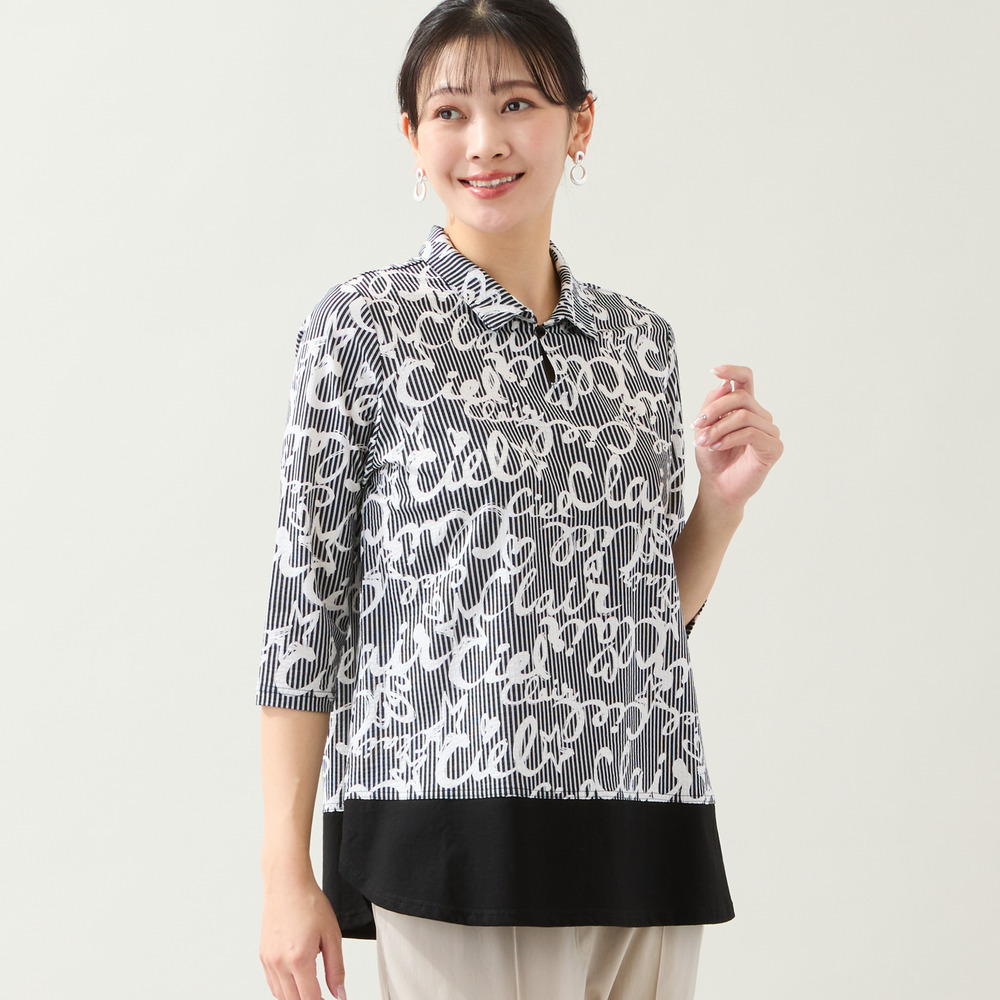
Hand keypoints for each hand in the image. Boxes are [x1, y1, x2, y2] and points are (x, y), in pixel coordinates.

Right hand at [260, 871, 347, 999]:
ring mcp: (268, 960)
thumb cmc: (309, 903)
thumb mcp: (332, 935)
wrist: (287, 884)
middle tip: (322, 995)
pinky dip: (284, 988)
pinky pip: (272, 983)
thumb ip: (336, 968)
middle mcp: (279, 963)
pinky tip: (297, 980)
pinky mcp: (263, 956)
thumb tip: (339, 993)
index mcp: (299, 958)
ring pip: (281, 995)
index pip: (309, 999)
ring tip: (311, 987)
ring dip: (296, 997)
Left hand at [689, 364, 782, 509]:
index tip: (715, 371)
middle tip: (697, 425)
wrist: (717, 487)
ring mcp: (769, 431)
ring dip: (718, 428)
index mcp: (745, 408)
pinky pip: (751, 433)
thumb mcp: (705, 428)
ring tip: (705, 441)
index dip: (733, 371)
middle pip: (740, 397)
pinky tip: (717, 446)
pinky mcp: (773, 447)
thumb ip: (712, 404)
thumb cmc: (713, 459)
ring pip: (743, 415)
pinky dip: (729, 438)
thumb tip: (725, 385)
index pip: (746, 380)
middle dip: (714, 409)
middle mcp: (760, 416)